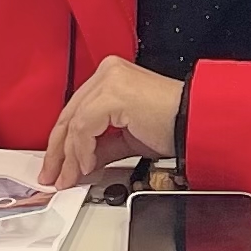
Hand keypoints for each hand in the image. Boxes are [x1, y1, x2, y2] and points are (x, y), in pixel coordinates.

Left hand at [42, 57, 183, 189]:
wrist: (195, 122)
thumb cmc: (174, 124)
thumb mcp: (128, 139)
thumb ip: (102, 148)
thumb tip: (82, 164)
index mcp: (111, 77)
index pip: (75, 110)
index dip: (63, 143)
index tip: (59, 167)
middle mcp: (107, 73)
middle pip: (70, 115)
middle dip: (59, 152)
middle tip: (55, 177)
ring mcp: (109, 80)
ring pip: (74, 123)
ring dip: (71, 156)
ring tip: (72, 177)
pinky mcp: (113, 93)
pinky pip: (85, 126)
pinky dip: (83, 150)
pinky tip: (89, 165)